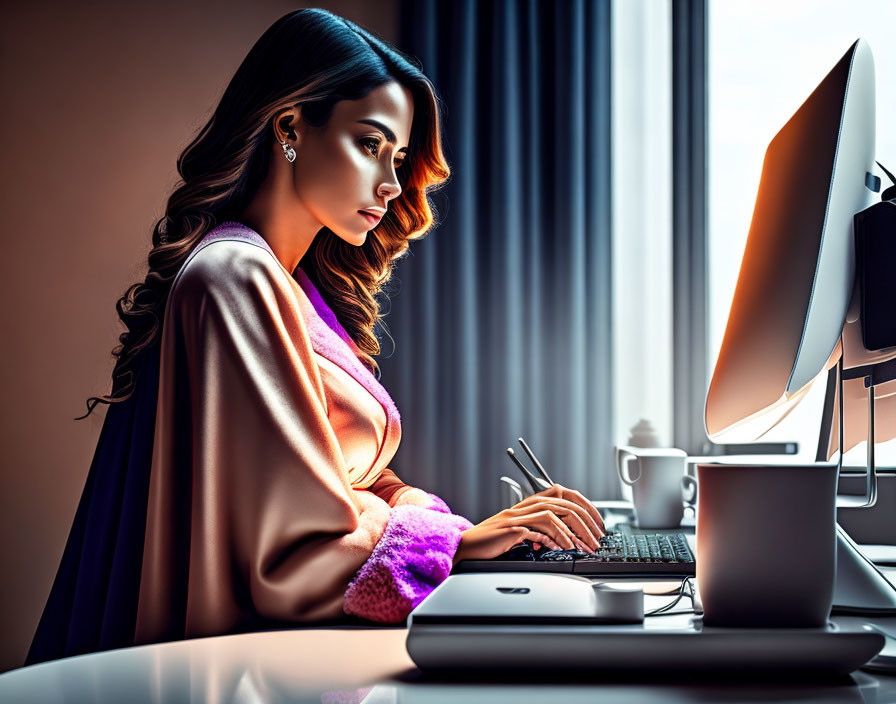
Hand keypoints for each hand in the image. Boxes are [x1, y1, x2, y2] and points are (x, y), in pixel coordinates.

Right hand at [453, 484, 605, 564]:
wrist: (468, 546)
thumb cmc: (493, 540)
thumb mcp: (521, 530)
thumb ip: (541, 529)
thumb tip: (565, 538)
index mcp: (530, 502)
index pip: (565, 493)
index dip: (585, 506)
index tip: (597, 524)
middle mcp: (525, 505)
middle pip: (564, 504)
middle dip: (586, 523)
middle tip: (596, 540)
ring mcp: (518, 516)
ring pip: (554, 515)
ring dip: (573, 534)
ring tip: (583, 548)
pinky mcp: (511, 529)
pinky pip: (538, 531)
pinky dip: (554, 540)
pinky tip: (562, 550)